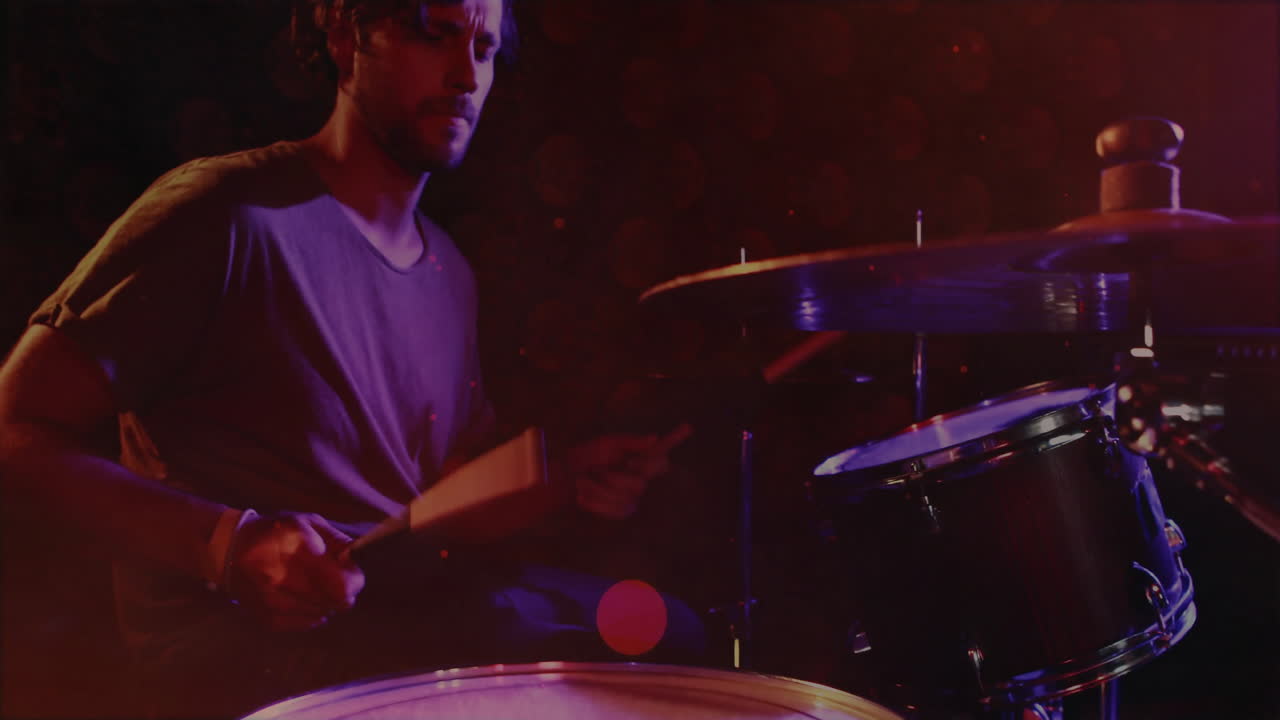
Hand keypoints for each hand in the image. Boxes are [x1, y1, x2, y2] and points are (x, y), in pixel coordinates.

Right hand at [225, 512, 365, 631]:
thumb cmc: (274, 533)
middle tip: (334, 579)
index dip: (354, 579)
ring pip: (324, 612)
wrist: (228, 552)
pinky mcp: (268, 619)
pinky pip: (307, 623)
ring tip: (312, 585)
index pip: (341, 581)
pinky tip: (300, 597)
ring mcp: (273, 602)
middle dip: (343, 590)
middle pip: (337, 600)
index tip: (352, 574)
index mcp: (294, 549)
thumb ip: (336, 541)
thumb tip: (357, 560)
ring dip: (326, 601)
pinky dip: (311, 612)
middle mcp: (282, 578)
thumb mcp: (307, 523)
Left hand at [566, 423, 691, 519]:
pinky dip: (596, 502)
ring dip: (599, 489)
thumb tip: (655, 437)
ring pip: (625, 498)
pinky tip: (584, 496)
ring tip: (585, 482)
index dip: (657, 462)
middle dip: (615, 478)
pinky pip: (616, 510)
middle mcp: (639, 480)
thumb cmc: (587, 456)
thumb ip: (632, 442)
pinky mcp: (620, 511)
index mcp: (639, 461)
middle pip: (640, 484)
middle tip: (599, 471)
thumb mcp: (607, 444)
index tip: (643, 458)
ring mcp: (632, 497)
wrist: (565, 478)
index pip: (661, 463)